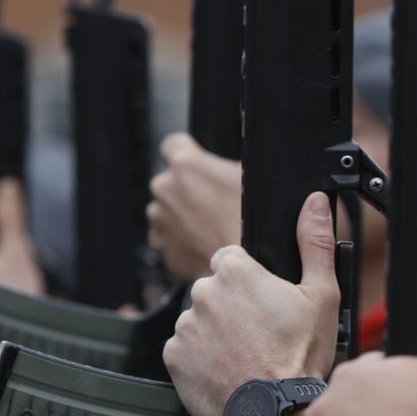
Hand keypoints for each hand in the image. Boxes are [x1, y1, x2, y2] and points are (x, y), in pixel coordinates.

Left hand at [148, 132, 243, 283]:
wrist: (248, 271)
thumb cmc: (256, 225)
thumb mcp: (254, 178)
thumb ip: (230, 165)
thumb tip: (233, 160)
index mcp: (185, 166)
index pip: (172, 145)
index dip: (187, 154)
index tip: (199, 167)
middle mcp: (165, 190)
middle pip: (170, 181)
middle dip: (187, 191)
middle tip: (216, 206)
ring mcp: (160, 221)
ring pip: (166, 211)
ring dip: (182, 217)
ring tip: (211, 230)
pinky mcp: (162, 248)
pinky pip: (168, 239)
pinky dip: (181, 242)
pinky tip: (204, 246)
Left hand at [163, 192, 339, 415]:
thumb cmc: (300, 359)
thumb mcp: (321, 296)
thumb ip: (314, 242)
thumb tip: (315, 202)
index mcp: (236, 272)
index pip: (230, 260)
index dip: (249, 282)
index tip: (264, 305)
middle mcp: (203, 293)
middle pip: (213, 290)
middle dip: (231, 307)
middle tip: (259, 335)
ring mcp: (185, 326)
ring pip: (198, 319)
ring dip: (215, 333)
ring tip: (244, 356)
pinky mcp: (173, 356)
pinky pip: (184, 349)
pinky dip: (201, 358)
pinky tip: (227, 370)